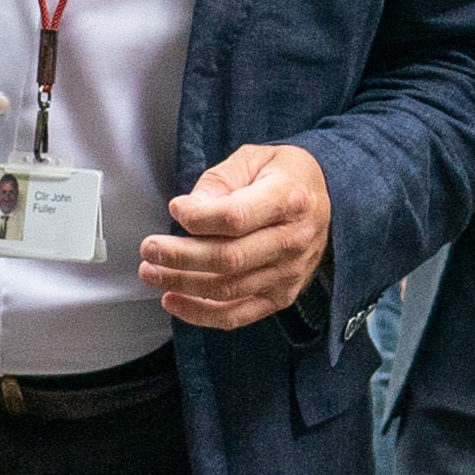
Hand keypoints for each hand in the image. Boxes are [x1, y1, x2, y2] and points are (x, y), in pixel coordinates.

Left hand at [138, 142, 329, 330]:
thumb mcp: (252, 159)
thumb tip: (186, 210)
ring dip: (182, 284)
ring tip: (151, 272)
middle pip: (229, 258)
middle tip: (149, 249)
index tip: (175, 209)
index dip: (199, 218)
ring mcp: (289, 273)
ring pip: (228, 289)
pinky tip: (173, 301)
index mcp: (288, 199)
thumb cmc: (283, 176)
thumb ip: (218, 182)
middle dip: (180, 256)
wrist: (325, 199)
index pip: (236, 218)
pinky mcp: (281, 296)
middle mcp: (293, 240)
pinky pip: (238, 315)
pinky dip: (201, 314)